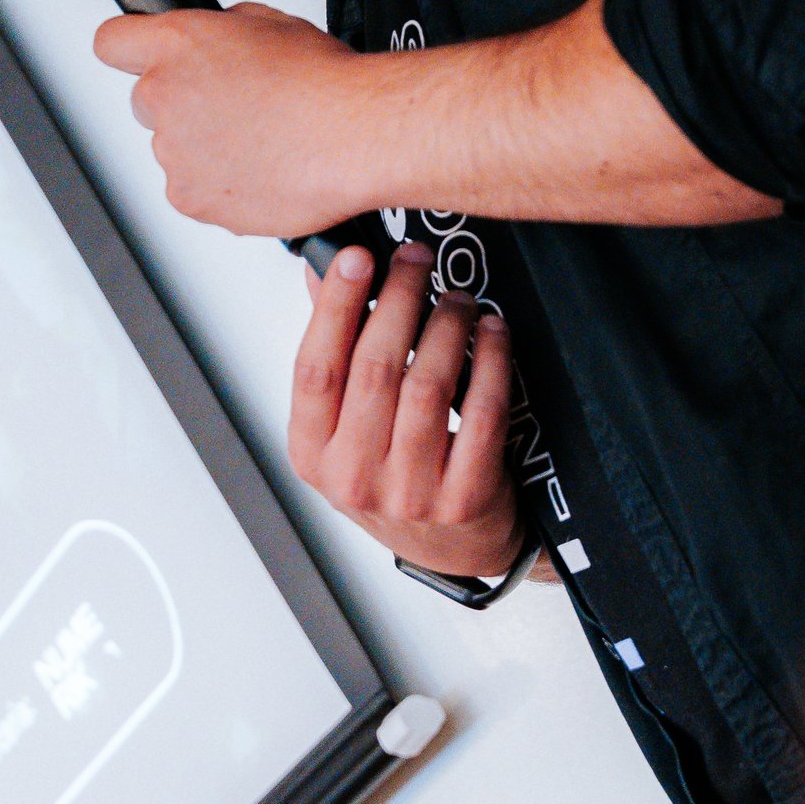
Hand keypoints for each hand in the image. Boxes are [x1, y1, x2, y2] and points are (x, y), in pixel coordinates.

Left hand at [93, 1, 365, 236]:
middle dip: (181, 103)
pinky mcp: (190, 197)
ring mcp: (174, 151)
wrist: (355, 135)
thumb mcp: (273, 24)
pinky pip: (193, 190)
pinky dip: (220, 186)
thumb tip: (220, 42)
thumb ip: (225, 32)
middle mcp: (165, 95)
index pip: (113, 40)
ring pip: (175, 149)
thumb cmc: (325, 83)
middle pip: (146, 100)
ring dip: (205, 147)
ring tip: (261, 141)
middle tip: (230, 107)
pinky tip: (261, 170)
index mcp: (179, 44)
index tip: (137, 57)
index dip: (128, 48)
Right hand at [287, 241, 525, 582]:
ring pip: (429, 385)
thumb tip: (323, 271)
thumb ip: (332, 348)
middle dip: (399, 299)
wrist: (450, 548)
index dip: (336, 306)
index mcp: (312, 454)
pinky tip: (492, 331)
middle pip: (375, 369)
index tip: (356, 256)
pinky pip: (483, 412)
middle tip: (416, 260)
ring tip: (456, 297)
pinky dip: (490, 361)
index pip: (315, 369)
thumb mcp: (344, 425)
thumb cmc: (390, 474)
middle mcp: (354, 478)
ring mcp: (412, 493)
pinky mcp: (466, 496)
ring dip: (446, 325)